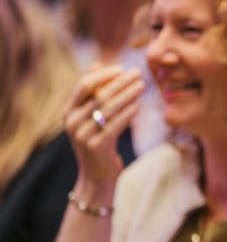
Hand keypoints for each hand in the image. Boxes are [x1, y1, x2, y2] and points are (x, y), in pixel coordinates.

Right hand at [65, 65, 143, 190]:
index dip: (103, 74)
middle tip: (138, 73)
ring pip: (108, 109)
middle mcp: (72, 122)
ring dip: (127, 95)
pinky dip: (128, 113)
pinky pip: (115, 125)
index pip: (84, 85)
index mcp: (69, 111)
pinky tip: (139, 105)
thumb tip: (97, 64)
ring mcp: (83, 134)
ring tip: (142, 86)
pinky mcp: (96, 146)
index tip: (122, 68)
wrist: (96, 177)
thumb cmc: (97, 142)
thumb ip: (93, 93)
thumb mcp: (91, 117)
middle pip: (98, 95)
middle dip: (120, 82)